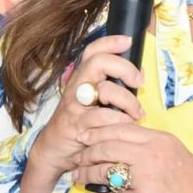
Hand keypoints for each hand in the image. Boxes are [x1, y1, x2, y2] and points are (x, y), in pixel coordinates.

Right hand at [18, 34, 144, 192]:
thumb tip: (139, 73)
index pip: (93, 51)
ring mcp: (75, 106)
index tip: (129, 41)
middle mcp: (76, 88)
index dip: (110, 42)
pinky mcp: (77, 126)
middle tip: (139, 82)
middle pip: (99, 62)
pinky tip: (127, 128)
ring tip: (138, 114)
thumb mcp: (93, 102)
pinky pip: (103, 118)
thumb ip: (112, 88)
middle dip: (124, 68)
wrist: (53, 151)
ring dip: (128, 102)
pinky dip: (121, 122)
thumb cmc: (79, 124)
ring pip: (105, 90)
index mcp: (82, 79)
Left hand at [73, 123, 192, 192]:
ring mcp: (144, 180)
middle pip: (106, 148)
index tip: (83, 136)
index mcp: (157, 140)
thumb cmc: (189, 175)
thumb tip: (119, 137)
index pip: (118, 129)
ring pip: (105, 172)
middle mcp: (149, 156)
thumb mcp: (171, 147)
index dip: (96, 132)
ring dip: (87, 175)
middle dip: (86, 154)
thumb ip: (147, 141)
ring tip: (78, 177)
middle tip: (77, 157)